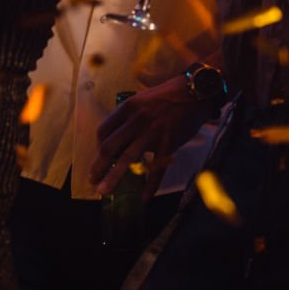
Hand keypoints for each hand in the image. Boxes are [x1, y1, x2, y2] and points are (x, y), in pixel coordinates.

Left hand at [90, 74, 208, 193]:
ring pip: (126, 159)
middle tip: (92, 180)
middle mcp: (136, 121)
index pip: (103, 130)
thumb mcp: (144, 99)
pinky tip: (145, 197)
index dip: (98, 146)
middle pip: (109, 147)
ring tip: (103, 190)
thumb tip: (120, 136)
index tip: (99, 156)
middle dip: (97, 166)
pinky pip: (156, 169)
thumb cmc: (169, 94)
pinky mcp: (168, 143)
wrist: (196, 91)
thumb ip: (131, 116)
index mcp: (128, 107)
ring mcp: (152, 133)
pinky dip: (150, 185)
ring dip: (112, 177)